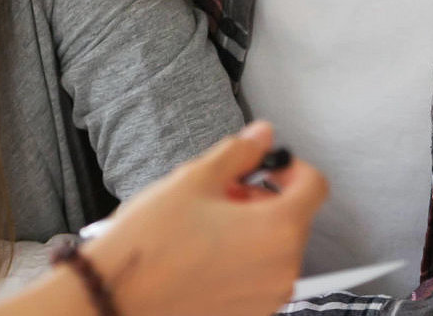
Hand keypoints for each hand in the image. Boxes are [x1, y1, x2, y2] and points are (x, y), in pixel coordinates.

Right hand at [0, 122, 324, 315]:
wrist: (117, 295)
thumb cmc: (152, 242)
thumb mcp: (194, 180)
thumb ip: (238, 153)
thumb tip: (263, 135)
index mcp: (277, 229)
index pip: (314, 186)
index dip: (291, 167)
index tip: (265, 166)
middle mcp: (283, 268)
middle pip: (293, 219)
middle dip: (263, 199)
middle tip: (222, 193)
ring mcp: (268, 297)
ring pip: (275, 249)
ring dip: (253, 230)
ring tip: (206, 225)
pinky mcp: (250, 314)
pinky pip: (259, 278)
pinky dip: (242, 260)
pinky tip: (204, 253)